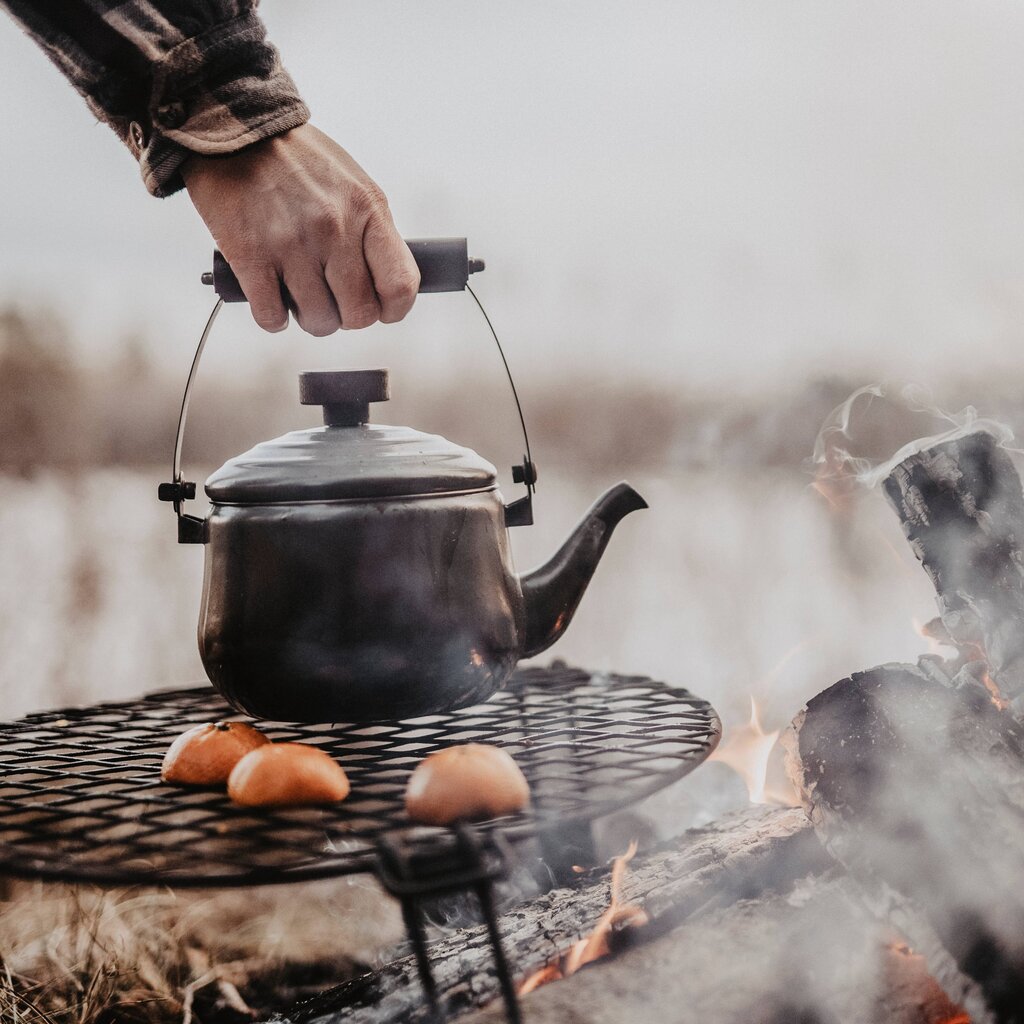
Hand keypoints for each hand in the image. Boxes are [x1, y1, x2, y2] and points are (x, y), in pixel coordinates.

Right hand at [182, 124, 419, 335]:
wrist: (238, 128)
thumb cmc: (300, 161)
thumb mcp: (353, 185)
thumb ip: (372, 232)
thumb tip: (384, 285)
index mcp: (367, 209)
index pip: (400, 286)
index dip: (393, 310)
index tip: (380, 309)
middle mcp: (334, 229)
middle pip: (359, 314)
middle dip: (347, 316)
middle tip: (333, 301)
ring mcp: (292, 244)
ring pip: (318, 322)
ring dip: (310, 317)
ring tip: (300, 295)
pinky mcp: (250, 255)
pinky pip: (272, 317)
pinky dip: (274, 318)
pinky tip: (272, 300)